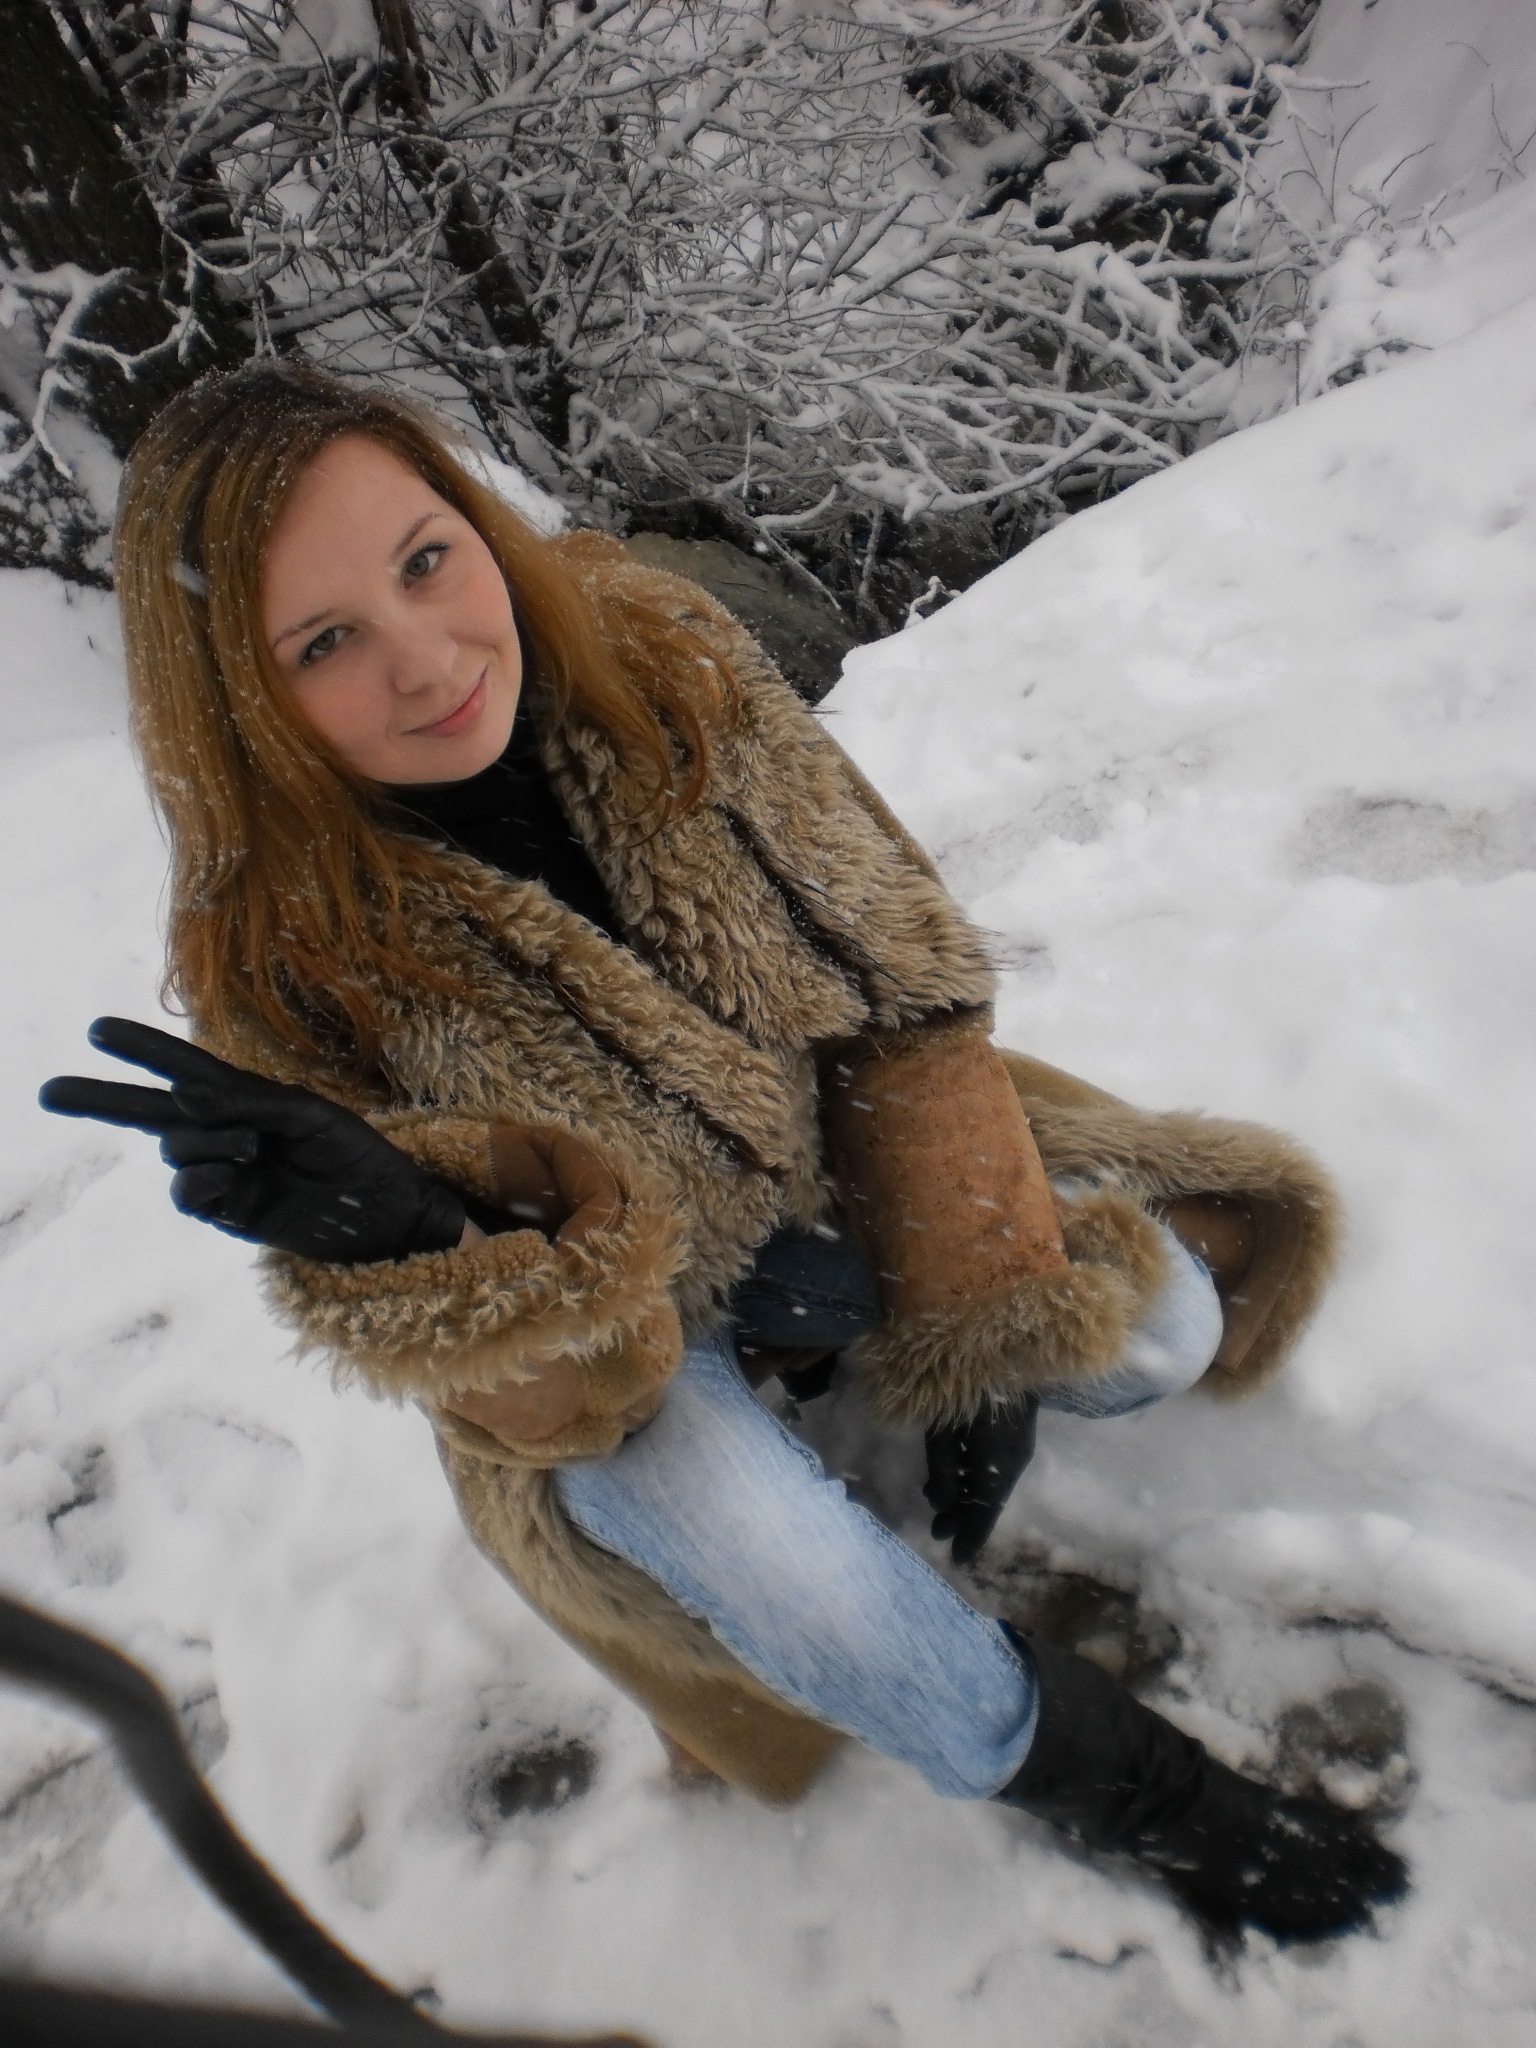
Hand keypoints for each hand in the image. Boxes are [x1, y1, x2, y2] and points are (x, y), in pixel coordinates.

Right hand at [39, 1017, 466, 1264]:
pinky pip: (188, 1192)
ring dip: (204, 1141)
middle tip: (48, 1090)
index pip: (184, 1067)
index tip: (97, 1030)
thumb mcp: (309, 1115)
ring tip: (252, 1147)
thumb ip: (247, 1102)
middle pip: (150, 1110)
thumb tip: (184, 1094)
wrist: (386, 1215)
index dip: (142, 1048)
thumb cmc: (358, 1155)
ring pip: (175, 1149)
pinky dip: (200, 1178)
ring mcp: (223, 1173)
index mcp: (247, 1098)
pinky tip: (232, 1172)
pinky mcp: (227, 1212)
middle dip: (101, 1097)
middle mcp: (227, 1133)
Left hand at [923, 1394, 1039, 1567]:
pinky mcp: (1014, 1429)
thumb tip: (944, 1505)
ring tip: (937, 1508)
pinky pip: (993, 1463)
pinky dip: (971, 1475)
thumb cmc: (965, 1382)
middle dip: (962, 1516)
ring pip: (989, 1480)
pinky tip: (949, 1475)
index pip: (985, 1510)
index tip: (959, 1559)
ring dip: (964, 1494)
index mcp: (998, 1462)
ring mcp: (1015, 1443)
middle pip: (987, 1498)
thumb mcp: (942, 1429)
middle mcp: (1012, 1458)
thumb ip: (943, 1469)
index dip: (972, 1536)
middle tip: (938, 1533)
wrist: (1006, 1337)